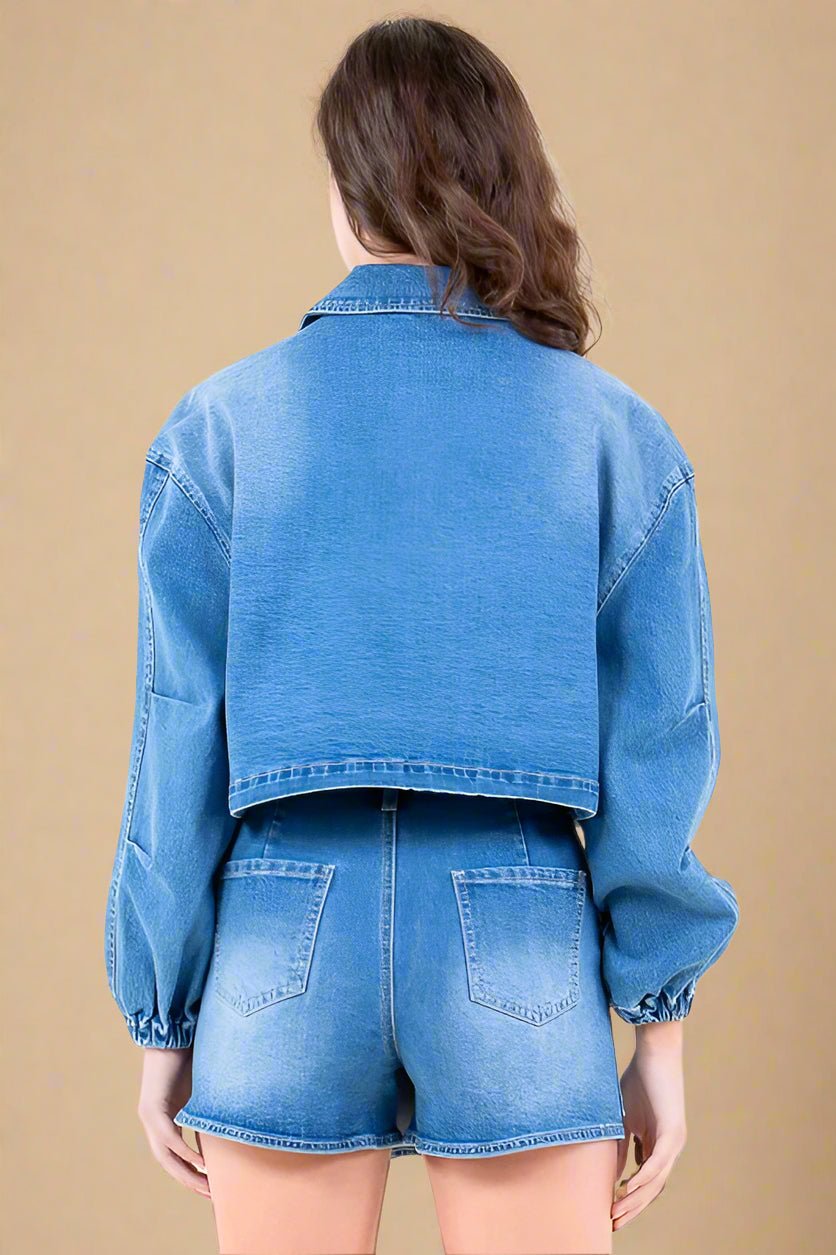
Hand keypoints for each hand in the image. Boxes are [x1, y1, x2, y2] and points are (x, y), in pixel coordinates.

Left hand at [137, 1046, 209, 1197]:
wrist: (174, 1031)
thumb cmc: (190, 1053)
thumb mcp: (203, 1089)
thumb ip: (209, 1108)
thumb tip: (231, 1124)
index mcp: (167, 1118)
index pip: (178, 1154)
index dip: (193, 1172)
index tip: (212, 1185)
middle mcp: (155, 1122)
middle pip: (170, 1162)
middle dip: (191, 1181)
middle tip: (211, 1196)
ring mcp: (150, 1116)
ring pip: (166, 1156)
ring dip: (186, 1173)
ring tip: (206, 1187)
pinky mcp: (151, 1108)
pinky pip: (169, 1137)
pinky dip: (184, 1151)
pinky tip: (199, 1162)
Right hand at [611, 1021, 686, 1230]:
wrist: (655, 1051)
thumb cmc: (641, 1078)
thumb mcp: (625, 1117)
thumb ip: (622, 1143)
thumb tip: (614, 1171)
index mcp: (659, 1144)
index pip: (646, 1182)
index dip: (630, 1199)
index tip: (610, 1212)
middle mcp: (670, 1148)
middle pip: (651, 1189)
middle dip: (632, 1208)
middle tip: (613, 1224)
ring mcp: (674, 1142)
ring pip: (654, 1181)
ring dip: (634, 1199)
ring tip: (616, 1213)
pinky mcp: (672, 1132)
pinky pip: (657, 1162)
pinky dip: (642, 1177)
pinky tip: (627, 1189)